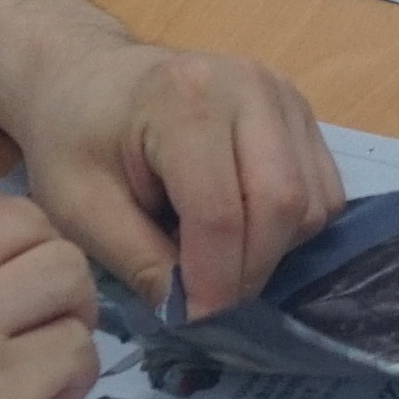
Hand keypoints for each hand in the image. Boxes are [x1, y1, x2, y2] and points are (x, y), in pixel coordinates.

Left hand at [0, 40, 343, 329]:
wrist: (87, 78)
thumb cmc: (75, 138)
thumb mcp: (80, 208)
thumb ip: (139, 262)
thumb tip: (195, 314)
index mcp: (185, 99)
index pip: (221, 212)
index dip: (214, 280)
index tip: (195, 320)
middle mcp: (250, 87)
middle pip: (282, 205)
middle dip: (250, 270)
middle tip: (209, 301)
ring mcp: (284, 96)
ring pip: (312, 204)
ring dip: (273, 250)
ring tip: (216, 256)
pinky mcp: (302, 112)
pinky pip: (323, 192)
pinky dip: (290, 228)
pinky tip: (240, 226)